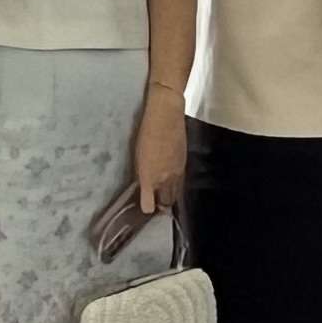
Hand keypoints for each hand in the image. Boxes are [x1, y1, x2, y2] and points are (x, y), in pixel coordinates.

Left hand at [130, 86, 185, 216]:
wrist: (166, 115)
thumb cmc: (146, 132)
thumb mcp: (137, 155)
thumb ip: (141, 174)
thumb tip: (143, 185)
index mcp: (149, 178)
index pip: (148, 205)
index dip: (146, 208)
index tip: (144, 207)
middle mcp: (164, 179)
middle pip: (166, 202)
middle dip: (161, 206)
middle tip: (156, 204)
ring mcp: (177, 172)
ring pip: (175, 194)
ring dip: (170, 197)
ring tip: (164, 196)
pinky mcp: (184, 164)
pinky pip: (181, 182)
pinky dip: (176, 185)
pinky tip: (171, 182)